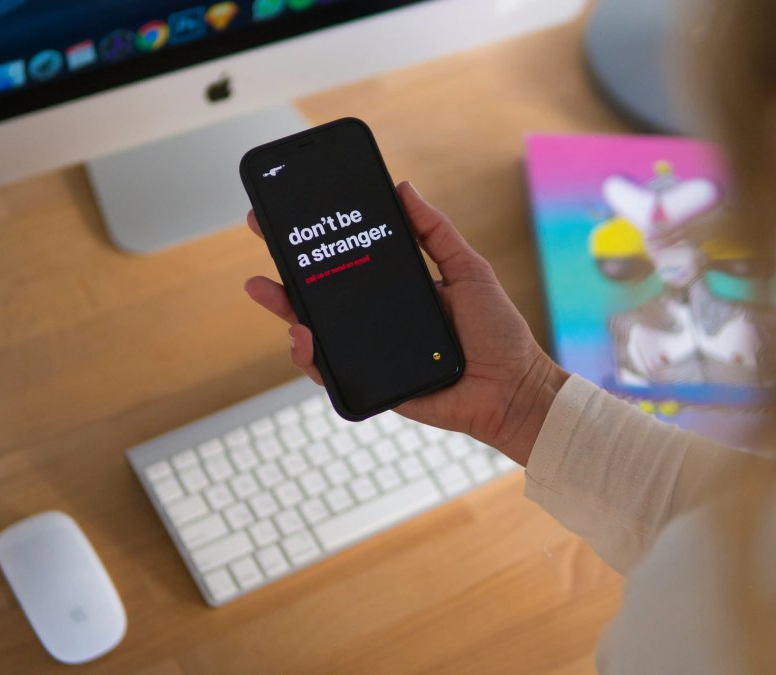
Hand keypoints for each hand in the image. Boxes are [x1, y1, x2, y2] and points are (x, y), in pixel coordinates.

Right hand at [243, 182, 567, 464]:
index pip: (349, 261)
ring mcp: (370, 352)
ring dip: (286, 311)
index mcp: (397, 289)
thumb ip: (436, 232)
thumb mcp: (468, 269)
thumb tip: (403, 189)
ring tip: (270, 292)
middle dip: (285, 267)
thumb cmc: (498, 332)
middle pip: (320, 294)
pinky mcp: (370, 384)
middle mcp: (377, 320)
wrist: (512, 390)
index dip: (319, 241)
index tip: (293, 214)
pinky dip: (310, 357)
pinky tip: (304, 337)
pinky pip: (330, 371)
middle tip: (262, 235)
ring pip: (314, 331)